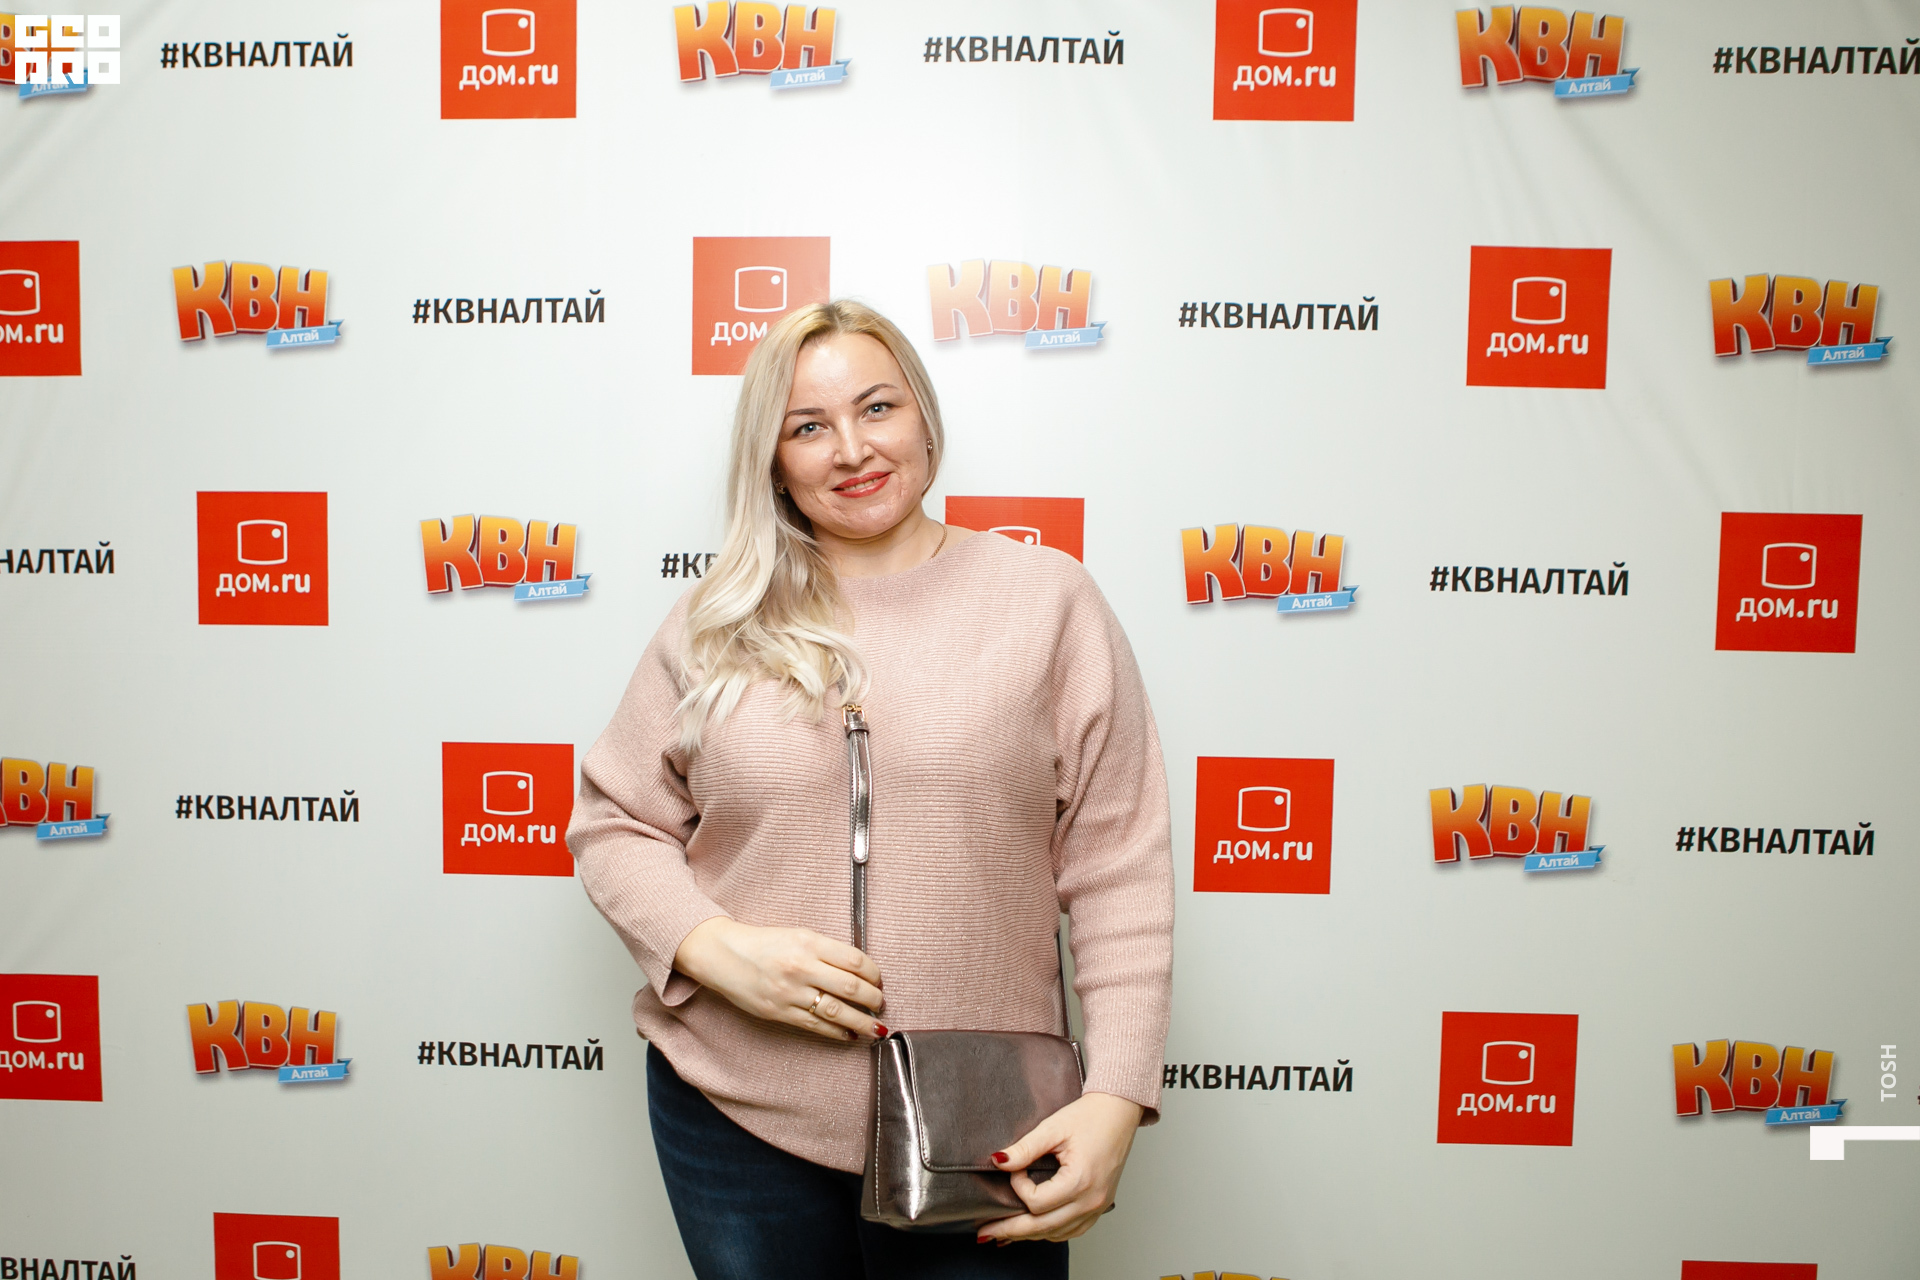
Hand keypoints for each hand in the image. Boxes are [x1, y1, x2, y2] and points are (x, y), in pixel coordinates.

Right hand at [673, 916, 885, 1042]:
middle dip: (873, 1000)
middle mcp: (801, 967)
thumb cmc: (764, 943)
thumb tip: (859, 972)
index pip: (855, 961)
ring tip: (875, 1028)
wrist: (723, 955)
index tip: (879, 980)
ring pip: (837, 1011)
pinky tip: (849, 1035)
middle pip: (851, 987)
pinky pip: (815, 1026)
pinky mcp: (779, 1012)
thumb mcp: (798, 935)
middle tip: (881, 1004)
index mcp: (808, 943)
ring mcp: (790, 992)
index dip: (874, 974)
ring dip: (861, 1022)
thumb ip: (826, 951)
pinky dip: (837, 1033)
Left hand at [976, 1091, 1144, 1243]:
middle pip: (1042, 1227)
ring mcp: (1097, 1207)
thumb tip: (998, 1162)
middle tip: (984, 1232)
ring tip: (1004, 1233)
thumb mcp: (1052, 1128)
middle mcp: (1090, 1201)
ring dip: (1029, 1235)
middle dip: (1010, 1230)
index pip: (1036, 1202)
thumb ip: (1024, 1148)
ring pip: (1056, 1234)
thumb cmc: (1089, 1117)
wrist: (1118, 1112)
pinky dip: (1050, 1232)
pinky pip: (1071, 1231)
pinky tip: (1035, 1229)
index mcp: (1080, 1181)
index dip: (1018, 1187)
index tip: (1015, 1169)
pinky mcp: (1099, 1207)